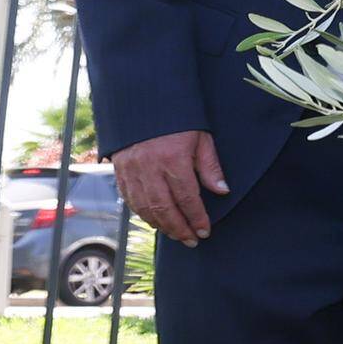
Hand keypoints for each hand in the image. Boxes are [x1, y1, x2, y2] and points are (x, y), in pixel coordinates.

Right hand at [114, 130, 229, 248]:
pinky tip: (154, 220)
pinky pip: (129, 199)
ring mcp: (132, 170)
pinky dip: (142, 213)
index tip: (205, 231)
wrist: (142, 103)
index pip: (187, 198)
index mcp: (173, 159)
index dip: (196, 218)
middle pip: (164, 208)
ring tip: (175, 234)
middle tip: (191, 240)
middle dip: (179, 228)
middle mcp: (149, 168)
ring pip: (145, 207)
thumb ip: (210, 166)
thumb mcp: (200, 138)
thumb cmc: (177, 120)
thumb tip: (222, 190)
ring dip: (161, 225)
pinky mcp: (120, 170)